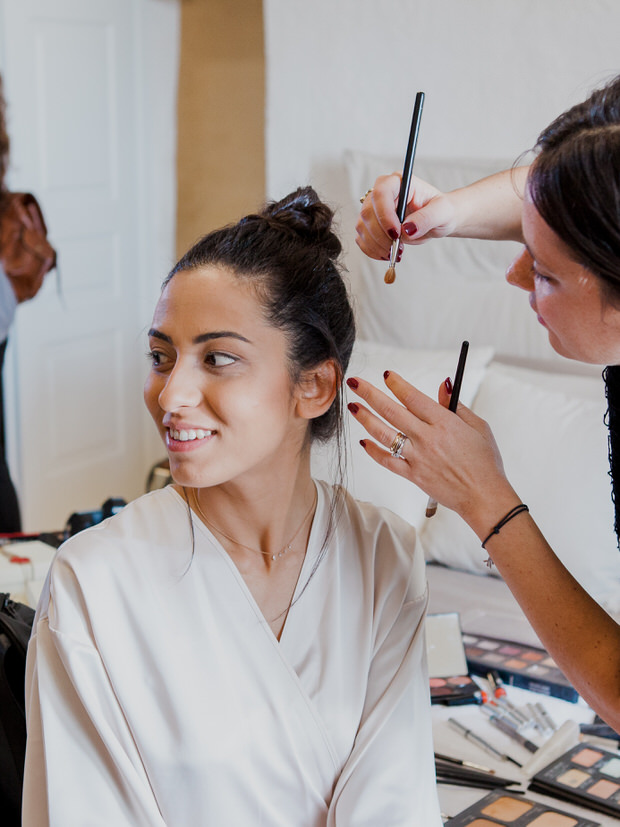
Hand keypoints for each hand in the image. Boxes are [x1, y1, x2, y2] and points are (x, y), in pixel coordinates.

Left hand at [346, 372, 518, 534]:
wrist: (483, 497)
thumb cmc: (485, 462)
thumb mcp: (479, 427)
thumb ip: (456, 405)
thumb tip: (443, 384)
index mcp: (445, 423)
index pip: (414, 398)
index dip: (397, 384)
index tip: (386, 374)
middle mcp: (427, 438)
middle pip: (392, 411)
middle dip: (370, 394)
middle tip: (355, 382)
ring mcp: (418, 457)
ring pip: (384, 434)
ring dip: (365, 418)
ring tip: (353, 406)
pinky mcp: (413, 475)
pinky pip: (388, 461)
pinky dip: (374, 452)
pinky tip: (363, 441)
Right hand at [355, 173, 457, 259]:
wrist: (437, 220)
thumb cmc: (440, 211)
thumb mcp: (442, 212)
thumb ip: (426, 218)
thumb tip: (407, 229)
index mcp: (399, 182)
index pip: (381, 193)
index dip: (385, 214)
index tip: (396, 234)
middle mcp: (382, 193)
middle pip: (368, 212)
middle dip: (381, 235)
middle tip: (397, 247)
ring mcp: (374, 209)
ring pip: (362, 227)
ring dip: (376, 245)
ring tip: (395, 252)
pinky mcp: (371, 225)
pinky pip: (362, 238)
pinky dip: (372, 250)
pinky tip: (387, 254)